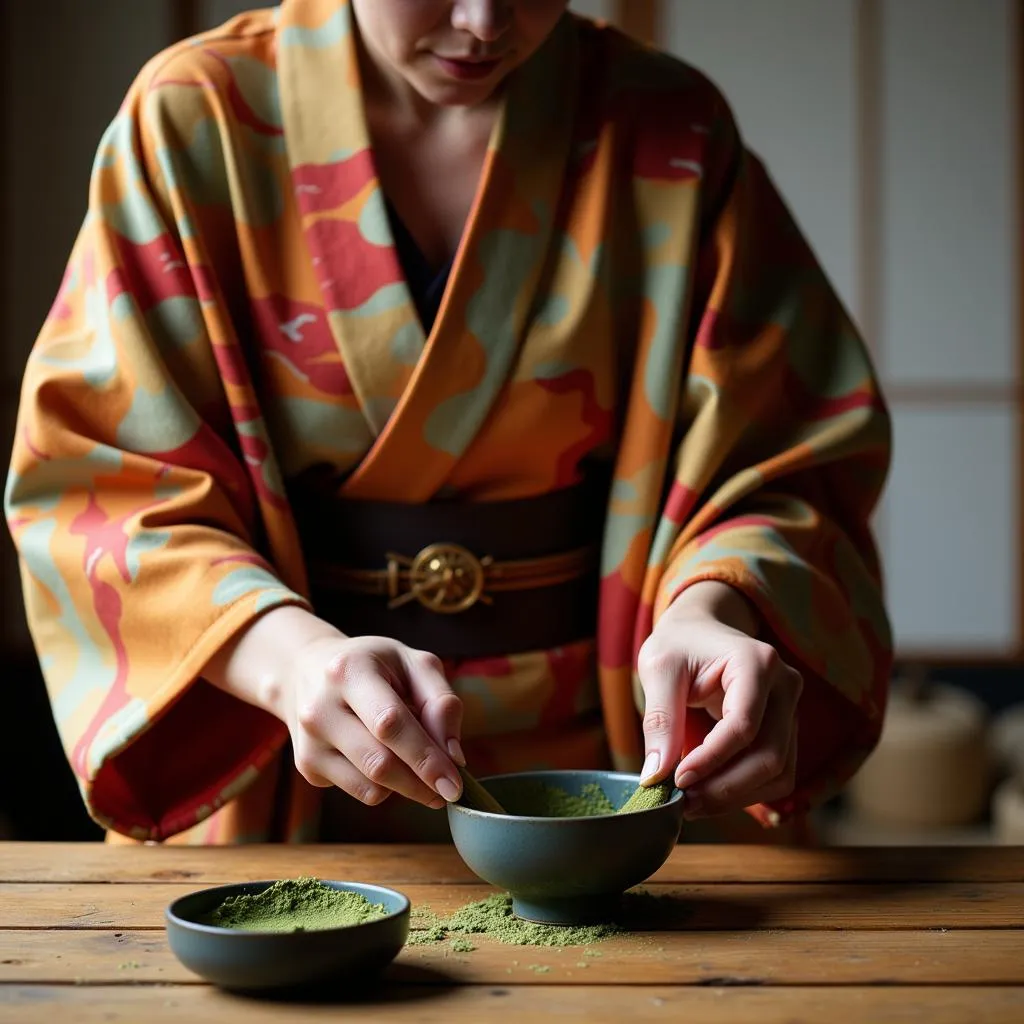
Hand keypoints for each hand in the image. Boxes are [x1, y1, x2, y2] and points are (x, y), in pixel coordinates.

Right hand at [282, 633, 465, 808]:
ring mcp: (309, 741)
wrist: (309, 670)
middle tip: (450, 790)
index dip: (426, 757)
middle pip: (379, 763)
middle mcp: (321, 707)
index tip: (454, 785)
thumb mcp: (414, 664)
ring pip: (371, 787)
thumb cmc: (374, 666)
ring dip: (407, 787)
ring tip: (417, 763)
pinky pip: (360, 792)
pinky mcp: (307, 765)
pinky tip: (386, 759)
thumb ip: (441, 702)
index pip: (390, 723)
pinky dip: (385, 787)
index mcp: (350, 671)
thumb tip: (453, 755)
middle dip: (422, 783)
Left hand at [636, 581, 801, 818]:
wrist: (700, 631)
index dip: (711, 759)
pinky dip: (745, 791)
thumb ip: (660, 719)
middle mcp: (785, 686)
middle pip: (769, 756)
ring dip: (736, 797)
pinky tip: (709, 793)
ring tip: (692, 803)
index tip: (677, 780)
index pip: (743, 725)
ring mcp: (791, 710)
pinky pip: (776, 774)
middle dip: (725, 788)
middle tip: (683, 803)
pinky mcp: (785, 730)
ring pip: (778, 773)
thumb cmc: (679, 644)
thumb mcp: (659, 670)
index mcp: (757, 662)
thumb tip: (655, 776)